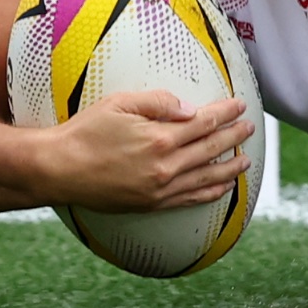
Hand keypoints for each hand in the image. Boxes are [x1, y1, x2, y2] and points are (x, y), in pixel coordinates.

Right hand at [37, 90, 253, 212]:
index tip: (240, 105)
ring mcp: (159, 188)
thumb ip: (158, 103)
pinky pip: (189, 199)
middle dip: (234, 137)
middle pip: (210, 149)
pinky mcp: (150, 204)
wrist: (58, 169)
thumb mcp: (120, 103)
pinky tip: (222, 188)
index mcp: (160, 138)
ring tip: (245, 160)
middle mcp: (165, 166)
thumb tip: (190, 109)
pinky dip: (209, 193)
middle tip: (250, 128)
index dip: (225, 113)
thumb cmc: (85, 132)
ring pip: (206, 177)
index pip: (204, 123)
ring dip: (229, 167)